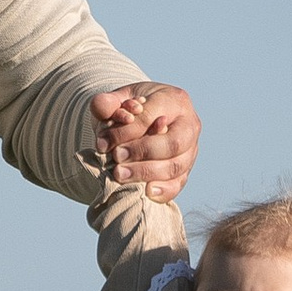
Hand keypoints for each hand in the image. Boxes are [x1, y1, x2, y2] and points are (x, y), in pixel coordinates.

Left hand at [91, 80, 200, 201]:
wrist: (145, 120)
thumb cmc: (133, 108)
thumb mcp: (119, 99)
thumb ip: (107, 101)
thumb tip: (101, 105)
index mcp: (175, 100)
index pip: (152, 116)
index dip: (126, 131)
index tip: (104, 143)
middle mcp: (189, 125)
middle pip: (172, 143)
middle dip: (141, 152)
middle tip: (116, 157)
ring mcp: (191, 149)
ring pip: (176, 166)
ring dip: (146, 173)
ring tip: (120, 174)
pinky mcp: (186, 169)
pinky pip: (178, 183)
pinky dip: (163, 190)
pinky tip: (145, 191)